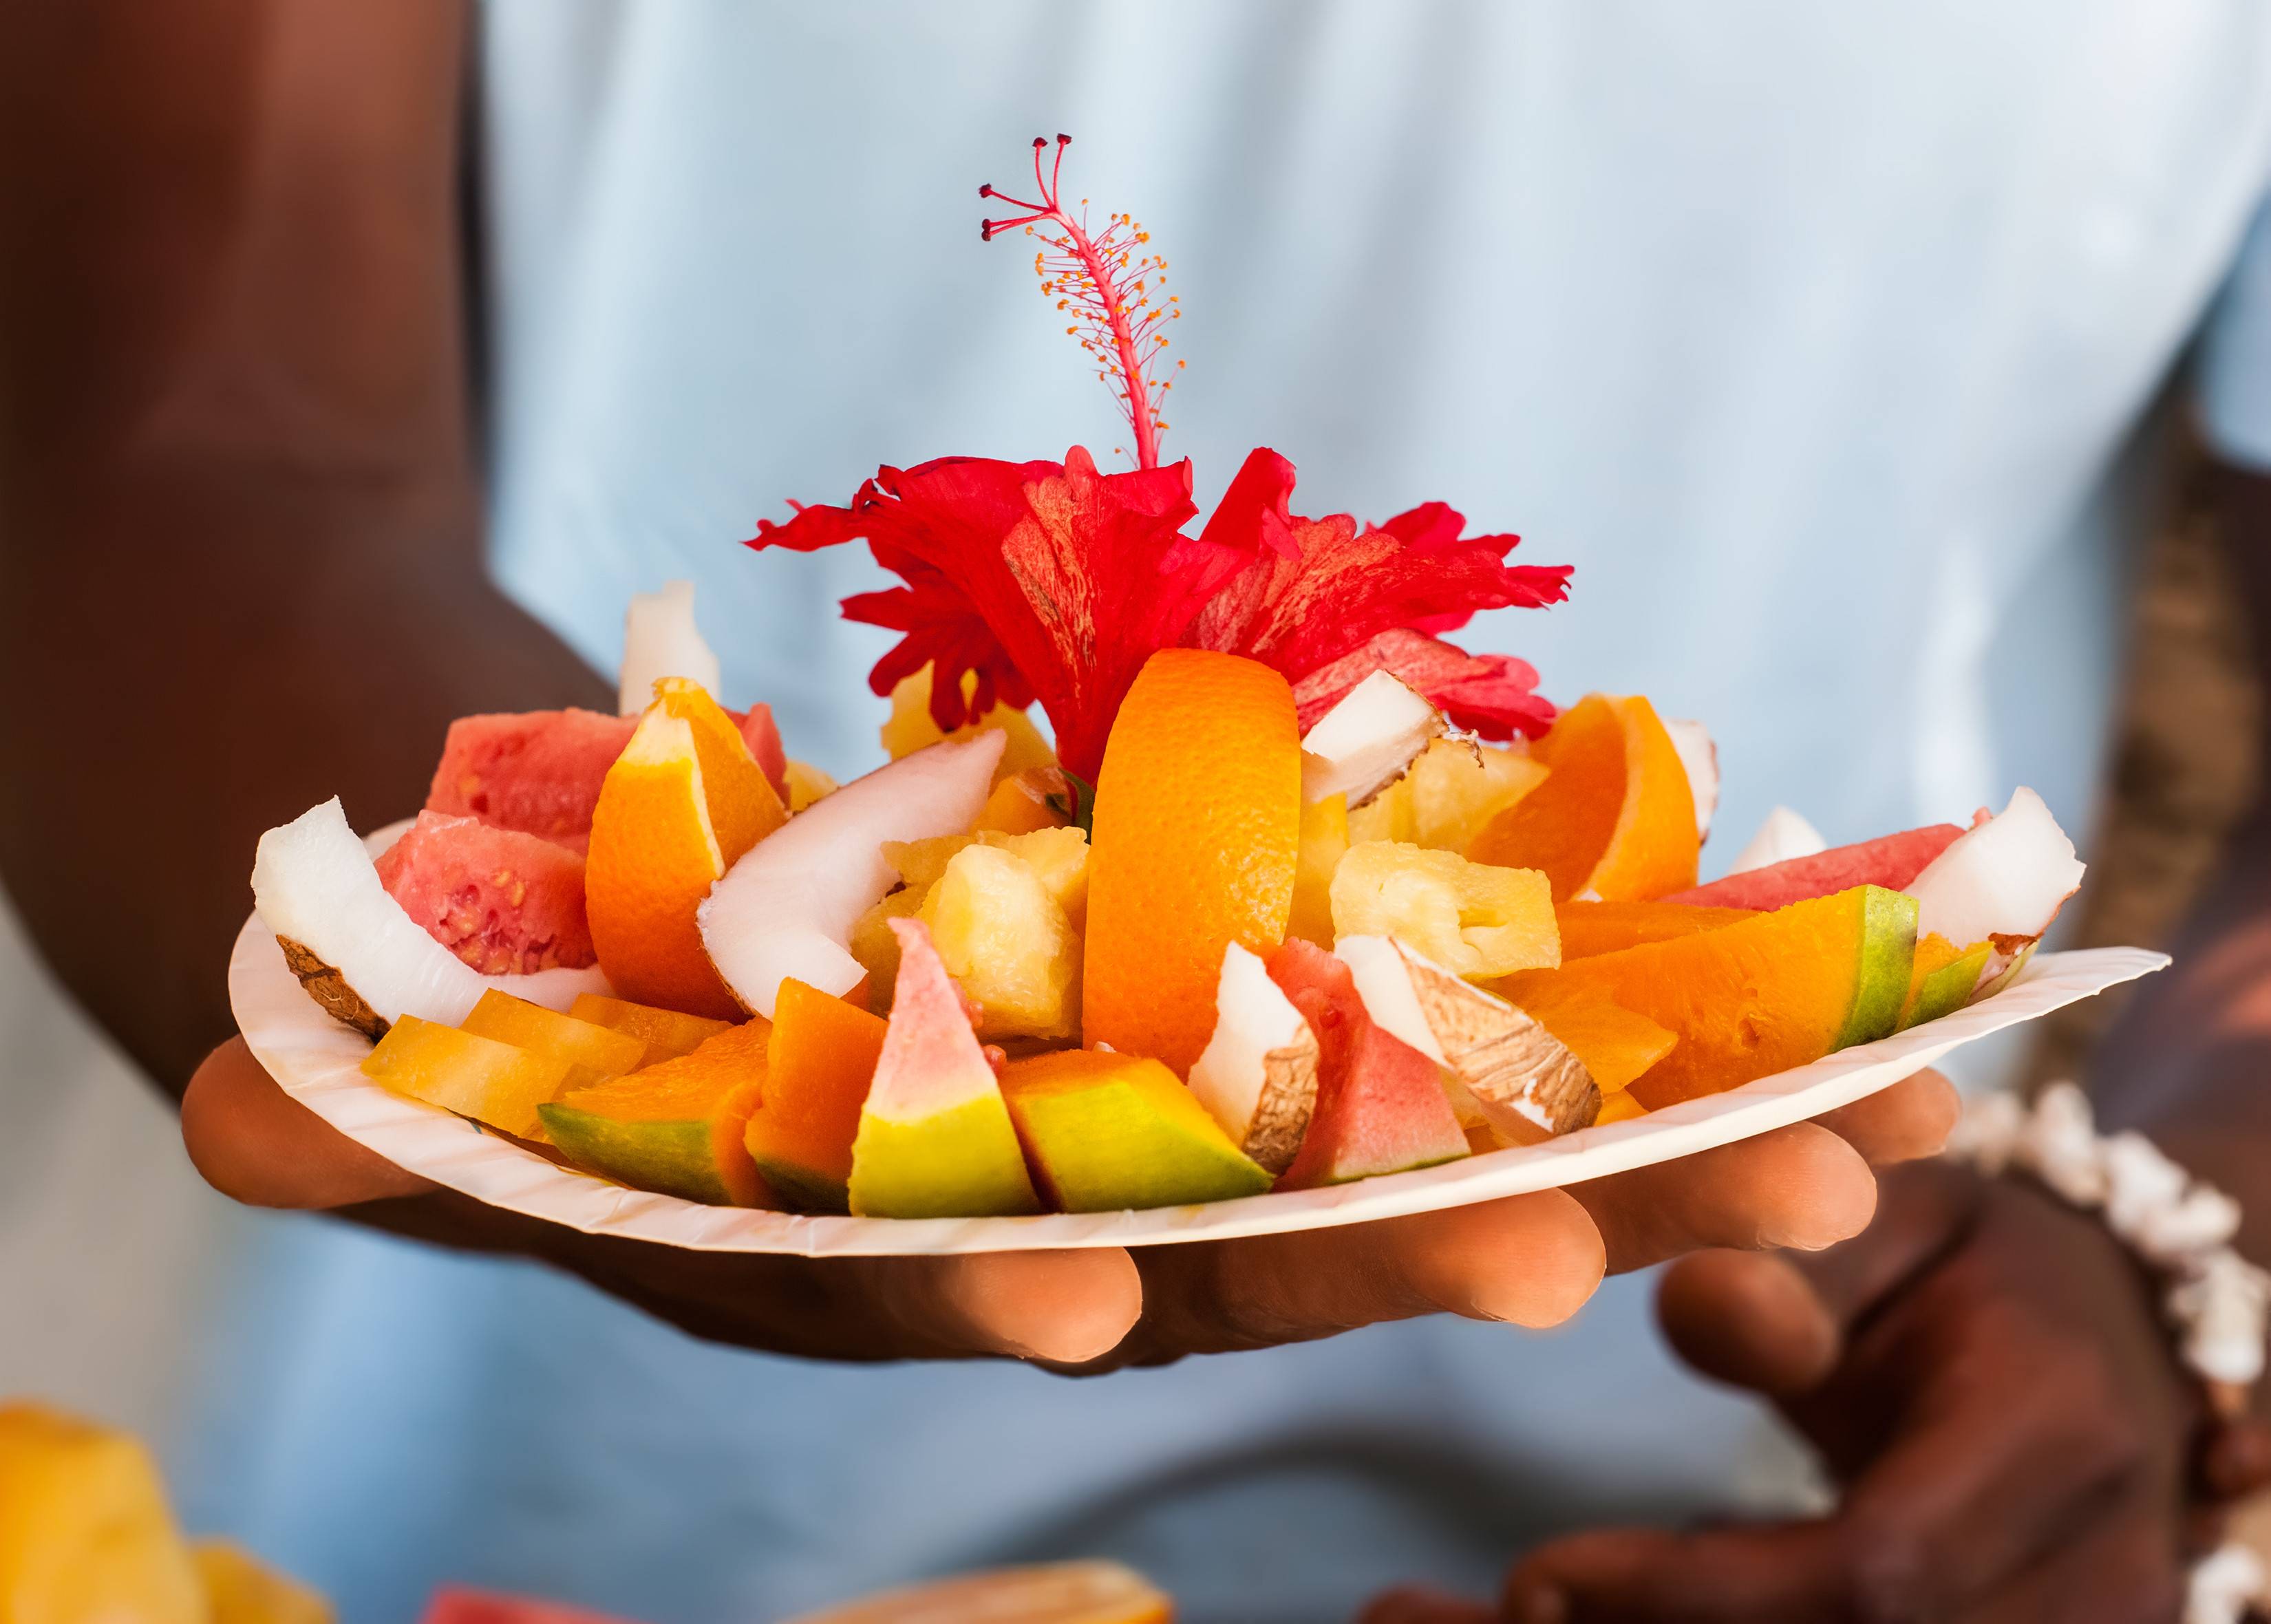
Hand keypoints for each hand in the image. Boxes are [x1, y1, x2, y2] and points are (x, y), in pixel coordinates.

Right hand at [183, 1038, 1952, 1370]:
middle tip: (1622, 1248)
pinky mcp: (1253, 970)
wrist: (626, 863)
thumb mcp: (449, 1009)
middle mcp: (1038, 1191)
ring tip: (1845, 1156)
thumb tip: (219, 1103)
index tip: (1089, 1295)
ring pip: (1408, 1133)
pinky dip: (1617, 992)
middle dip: (1425, 1242)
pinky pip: (1455, 984)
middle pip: (1241, 1236)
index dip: (996, 1278)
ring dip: (1620, 1142)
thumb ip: (381, 1087)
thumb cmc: (530, 945)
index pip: (929, 1270)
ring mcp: (1170, 1095)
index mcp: (855, 1227)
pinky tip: (1800, 1008)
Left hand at [1479, 1159, 2201, 1622]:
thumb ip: (1814, 1267)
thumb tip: (1704, 1295)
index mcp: (2049, 1445)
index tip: (1533, 1579)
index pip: (1871, 1578)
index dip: (1696, 1592)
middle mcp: (2073, 1579)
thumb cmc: (1986, 1268)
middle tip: (1413, 1620)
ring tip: (1426, 1620)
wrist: (2117, 1359)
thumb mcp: (1912, 1218)